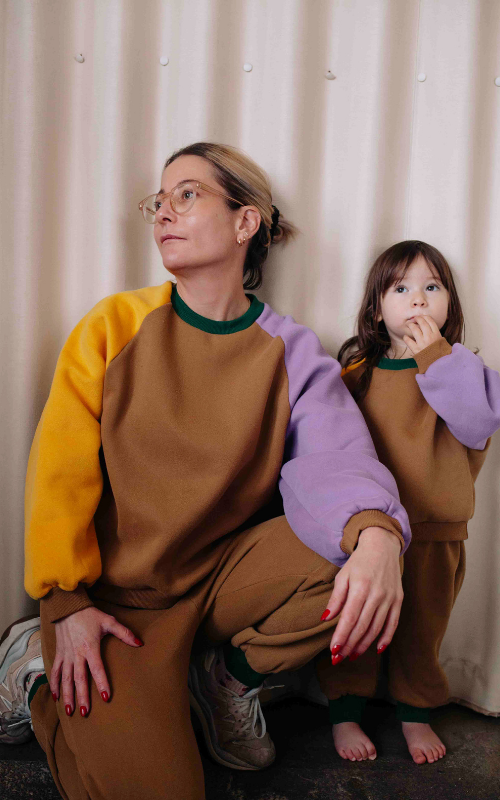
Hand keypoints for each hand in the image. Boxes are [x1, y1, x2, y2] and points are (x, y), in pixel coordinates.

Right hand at [50, 606, 143, 716]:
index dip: (102, 683)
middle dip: (82, 697)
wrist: (68, 607)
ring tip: (69, 711)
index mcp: (90, 647)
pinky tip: (56, 696)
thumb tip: (139, 643)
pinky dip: (55, 684)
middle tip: (85, 712)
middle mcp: (77, 654)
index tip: (105, 697)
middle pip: (79, 679)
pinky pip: (55, 671)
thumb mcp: (109, 621)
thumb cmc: (89, 615)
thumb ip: (124, 633)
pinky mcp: (59, 654)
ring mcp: (66, 655)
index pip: (97, 669)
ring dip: (67, 695)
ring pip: (66, 679)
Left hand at [322, 527, 402, 659]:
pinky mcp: (398, 600)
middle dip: (350, 645)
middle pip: (362, 626)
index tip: (333, 650)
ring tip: (353, 655)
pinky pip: (393, 624)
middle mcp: (377, 594)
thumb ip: (336, 598)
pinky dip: (386, 638)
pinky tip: (377, 649)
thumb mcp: (342, 575)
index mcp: (360, 587)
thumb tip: (326, 618)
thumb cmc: (359, 562)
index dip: (341, 636)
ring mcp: (389, 598)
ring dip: (364, 645)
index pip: (349, 618)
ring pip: (376, 628)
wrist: (382, 546)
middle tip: (339, 658)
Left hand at [403, 315, 441, 355]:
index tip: (421, 316)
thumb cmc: (439, 352)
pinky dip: (406, 337)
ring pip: (414, 329)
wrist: (437, 363)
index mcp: (437, 334)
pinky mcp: (416, 349)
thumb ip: (435, 333)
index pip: (430, 321)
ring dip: (410, 325)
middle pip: (422, 323)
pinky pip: (408, 341)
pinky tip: (405, 337)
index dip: (425, 317)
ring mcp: (422, 343)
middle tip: (414, 318)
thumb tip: (429, 324)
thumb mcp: (441, 341)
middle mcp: (429, 337)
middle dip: (417, 318)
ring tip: (409, 324)